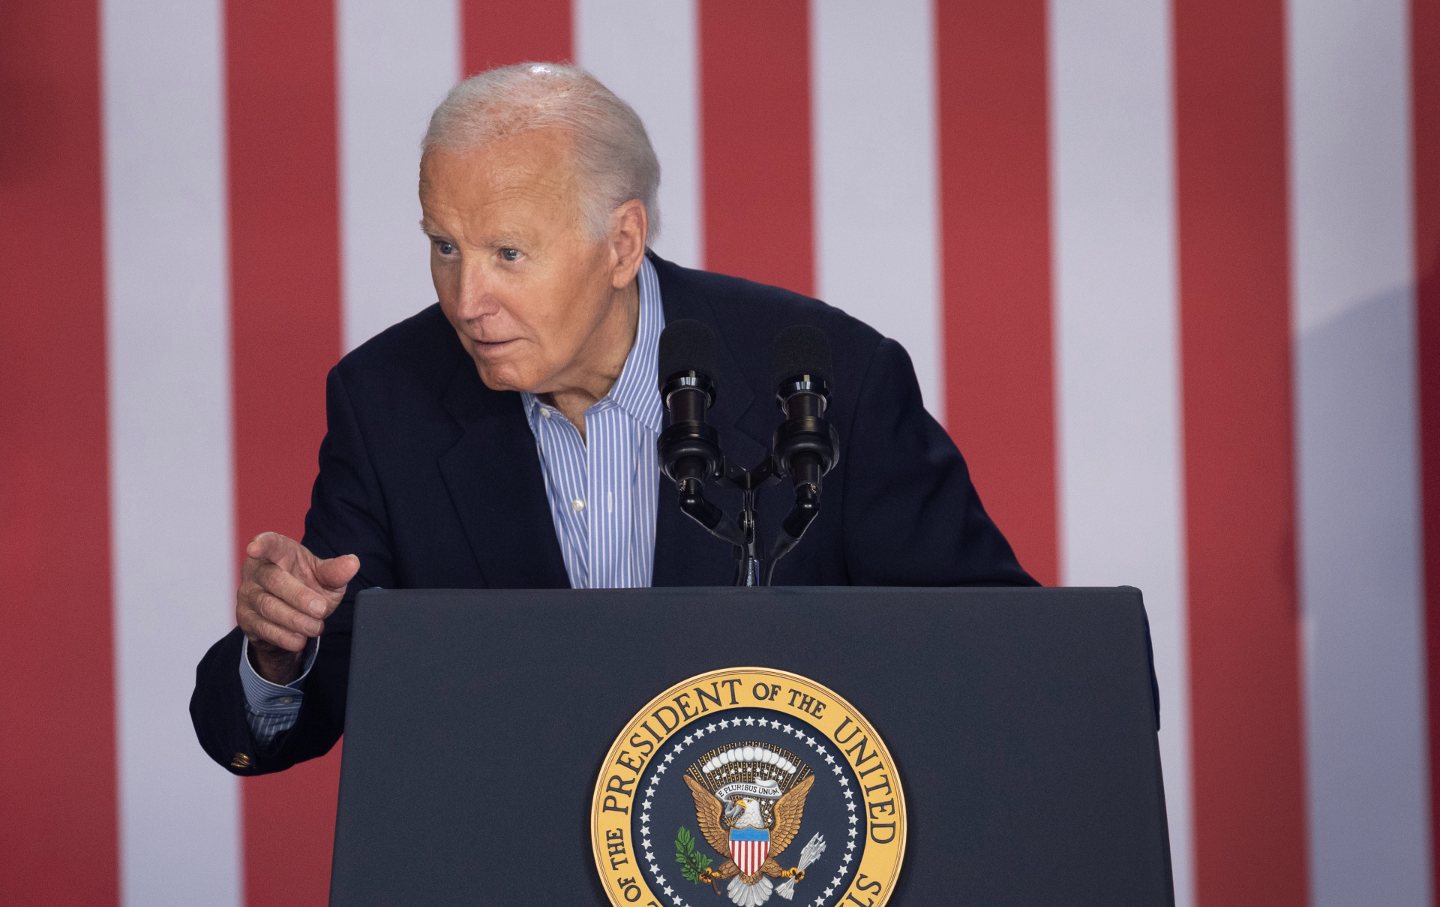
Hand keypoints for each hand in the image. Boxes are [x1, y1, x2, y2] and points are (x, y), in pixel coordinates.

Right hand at [236, 532, 359, 683]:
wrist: (293, 614)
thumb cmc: (307, 584)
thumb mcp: (325, 577)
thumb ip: (335, 571)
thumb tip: (352, 563)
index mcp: (279, 553)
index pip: (269, 544)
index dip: (262, 544)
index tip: (254, 548)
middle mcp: (258, 571)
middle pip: (273, 579)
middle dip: (299, 596)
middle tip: (321, 609)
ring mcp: (249, 594)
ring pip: (268, 606)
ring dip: (295, 619)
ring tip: (316, 627)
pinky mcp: (246, 618)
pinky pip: (263, 628)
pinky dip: (283, 636)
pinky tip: (299, 639)